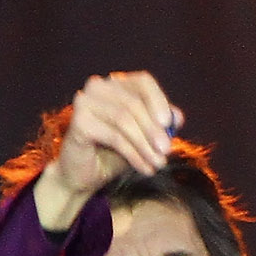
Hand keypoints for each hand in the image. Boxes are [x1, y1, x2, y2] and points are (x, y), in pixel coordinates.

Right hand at [35, 72, 181, 233]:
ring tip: (158, 163)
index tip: (169, 124)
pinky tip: (144, 168)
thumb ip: (161, 125)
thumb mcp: (145, 137)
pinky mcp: (79, 121)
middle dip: (154, 130)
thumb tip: (177, 116)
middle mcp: (98, 87)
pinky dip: (133, 154)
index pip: (143, 81)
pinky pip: (114, 136)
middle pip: (134, 102)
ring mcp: (85, 102)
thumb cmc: (117, 152)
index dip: (159, 100)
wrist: (87, 174)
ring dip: (145, 144)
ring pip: (124, 119)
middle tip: (166, 152)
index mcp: (116, 85)